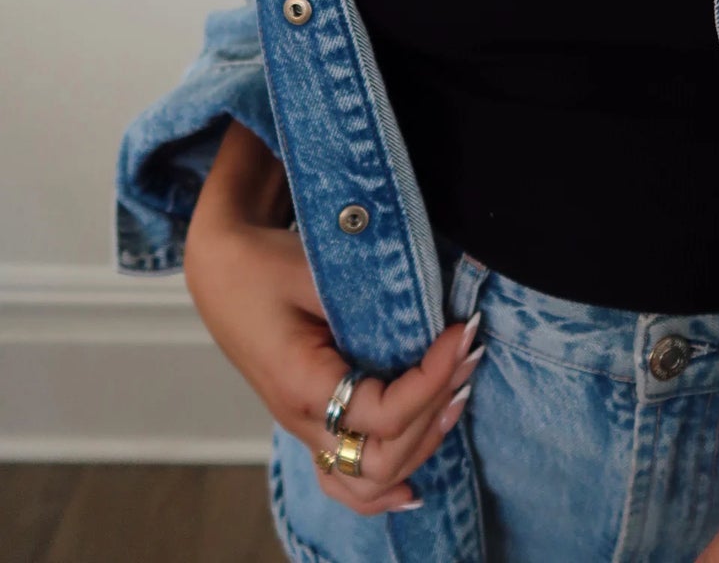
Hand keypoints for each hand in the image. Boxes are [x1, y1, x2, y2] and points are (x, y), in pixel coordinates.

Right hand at [184, 187, 482, 514]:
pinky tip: (414, 482)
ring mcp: (305, 428)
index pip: (383, 414)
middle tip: (467, 355)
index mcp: (302, 386)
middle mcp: (303, 420)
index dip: (432, 379)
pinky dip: (384, 484)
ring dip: (420, 446)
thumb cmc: (265, 264)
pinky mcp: (312, 420)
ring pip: (366, 482)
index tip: (461, 332)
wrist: (222, 268)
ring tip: (456, 396)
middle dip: (435, 411)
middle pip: (383, 459)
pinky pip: (346, 476)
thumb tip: (433, 317)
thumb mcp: (317, 272)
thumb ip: (371, 303)